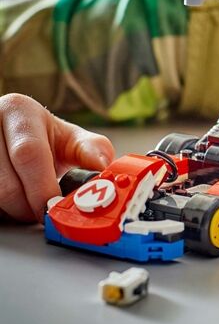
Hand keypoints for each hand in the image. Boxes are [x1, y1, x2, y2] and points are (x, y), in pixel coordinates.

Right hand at [0, 94, 114, 222]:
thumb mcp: (71, 138)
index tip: (54, 207)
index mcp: (18, 110)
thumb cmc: (44, 139)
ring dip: (12, 209)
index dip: (43, 188)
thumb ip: (92, 151)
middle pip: (5, 180)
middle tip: (44, 214)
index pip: (29, 154)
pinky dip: (1, 208)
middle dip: (27, 205)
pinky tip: (12, 202)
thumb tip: (103, 168)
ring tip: (29, 205)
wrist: (13, 136)